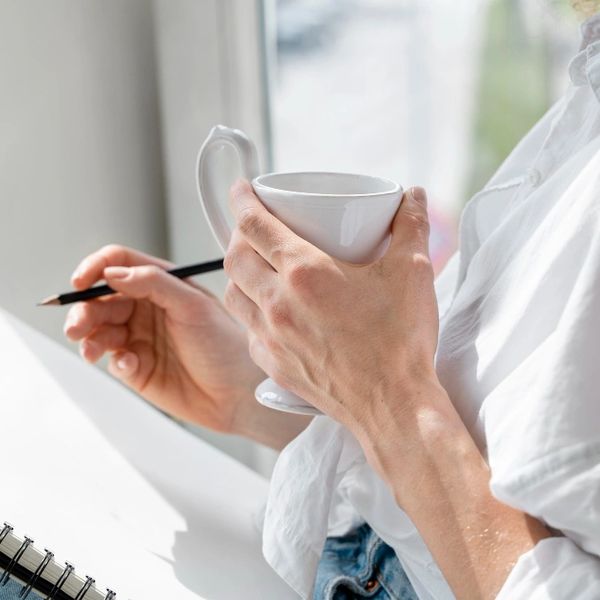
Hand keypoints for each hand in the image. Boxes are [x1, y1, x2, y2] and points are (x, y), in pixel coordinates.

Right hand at [63, 245, 264, 433]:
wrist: (237, 393)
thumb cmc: (225, 344)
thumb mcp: (194, 306)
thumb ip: (154, 283)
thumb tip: (112, 272)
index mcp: (162, 285)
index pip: (119, 264)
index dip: (96, 268)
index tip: (80, 282)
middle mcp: (147, 308)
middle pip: (100, 299)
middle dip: (83, 310)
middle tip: (77, 326)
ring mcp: (140, 337)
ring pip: (98, 329)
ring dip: (88, 336)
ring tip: (91, 349)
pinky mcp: (136, 367)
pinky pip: (111, 359)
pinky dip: (112, 360)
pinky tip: (129, 365)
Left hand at [224, 182, 552, 599]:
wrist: (392, 405)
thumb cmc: (400, 340)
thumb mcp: (411, 272)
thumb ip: (410, 225)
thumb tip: (413, 196)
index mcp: (305, 273)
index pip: (255, 224)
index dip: (242, 199)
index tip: (241, 188)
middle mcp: (278, 303)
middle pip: (234, 256)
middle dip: (237, 234)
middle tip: (253, 227)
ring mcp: (271, 337)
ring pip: (233, 293)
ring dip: (238, 273)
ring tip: (256, 266)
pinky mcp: (273, 364)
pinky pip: (247, 329)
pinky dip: (249, 311)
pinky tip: (269, 311)